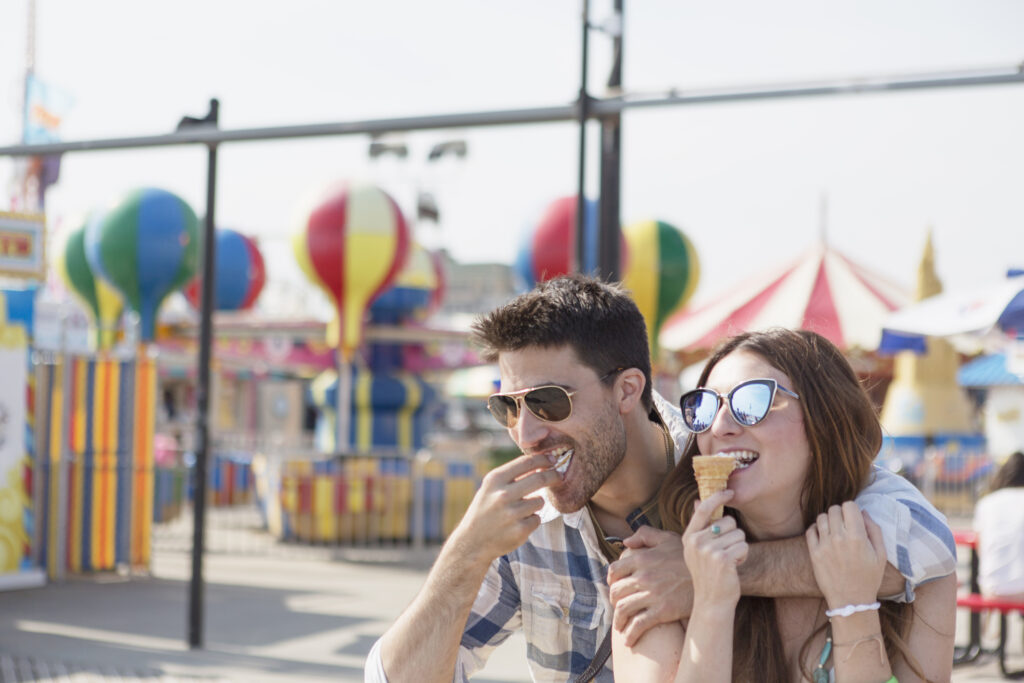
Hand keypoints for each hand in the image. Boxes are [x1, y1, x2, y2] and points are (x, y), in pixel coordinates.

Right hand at [448, 453, 561, 566]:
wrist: (471, 543)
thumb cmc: (484, 511)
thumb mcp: (490, 488)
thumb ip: (512, 476)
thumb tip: (540, 464)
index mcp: (495, 480)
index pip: (526, 462)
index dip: (543, 459)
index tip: (552, 460)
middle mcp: (503, 495)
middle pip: (540, 478)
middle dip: (553, 476)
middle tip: (558, 477)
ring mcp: (512, 513)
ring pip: (540, 501)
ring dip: (535, 504)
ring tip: (519, 511)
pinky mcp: (520, 530)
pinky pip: (537, 519)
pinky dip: (531, 520)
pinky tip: (516, 524)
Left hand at [607, 526, 691, 645]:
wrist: (712, 576)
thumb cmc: (688, 557)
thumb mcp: (668, 538)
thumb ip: (646, 535)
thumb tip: (626, 542)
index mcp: (642, 558)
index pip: (615, 570)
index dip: (611, 581)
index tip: (614, 587)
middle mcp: (644, 576)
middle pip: (617, 592)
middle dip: (614, 601)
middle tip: (617, 607)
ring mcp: (652, 594)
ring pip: (624, 609)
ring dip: (618, 620)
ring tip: (620, 625)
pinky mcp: (662, 611)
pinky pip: (638, 625)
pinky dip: (630, 634)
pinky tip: (629, 640)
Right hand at [682, 490, 746, 612]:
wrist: (711, 601)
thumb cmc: (709, 574)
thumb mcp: (697, 550)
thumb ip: (699, 527)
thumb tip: (697, 501)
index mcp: (689, 537)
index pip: (703, 508)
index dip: (717, 497)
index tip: (729, 491)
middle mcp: (696, 541)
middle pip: (729, 522)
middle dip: (733, 535)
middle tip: (724, 553)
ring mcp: (708, 550)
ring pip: (739, 534)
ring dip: (739, 548)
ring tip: (728, 562)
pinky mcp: (722, 559)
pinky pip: (743, 546)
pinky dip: (743, 556)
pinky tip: (733, 567)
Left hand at [805, 502, 886, 609]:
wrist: (851, 600)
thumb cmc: (869, 578)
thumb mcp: (881, 554)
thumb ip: (874, 529)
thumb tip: (863, 511)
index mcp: (858, 537)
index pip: (849, 505)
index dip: (852, 509)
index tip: (854, 518)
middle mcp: (839, 538)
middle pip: (834, 509)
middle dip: (840, 514)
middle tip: (845, 525)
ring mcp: (824, 545)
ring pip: (821, 517)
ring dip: (828, 521)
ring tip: (835, 531)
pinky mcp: (814, 553)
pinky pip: (810, 530)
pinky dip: (816, 529)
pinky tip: (824, 536)